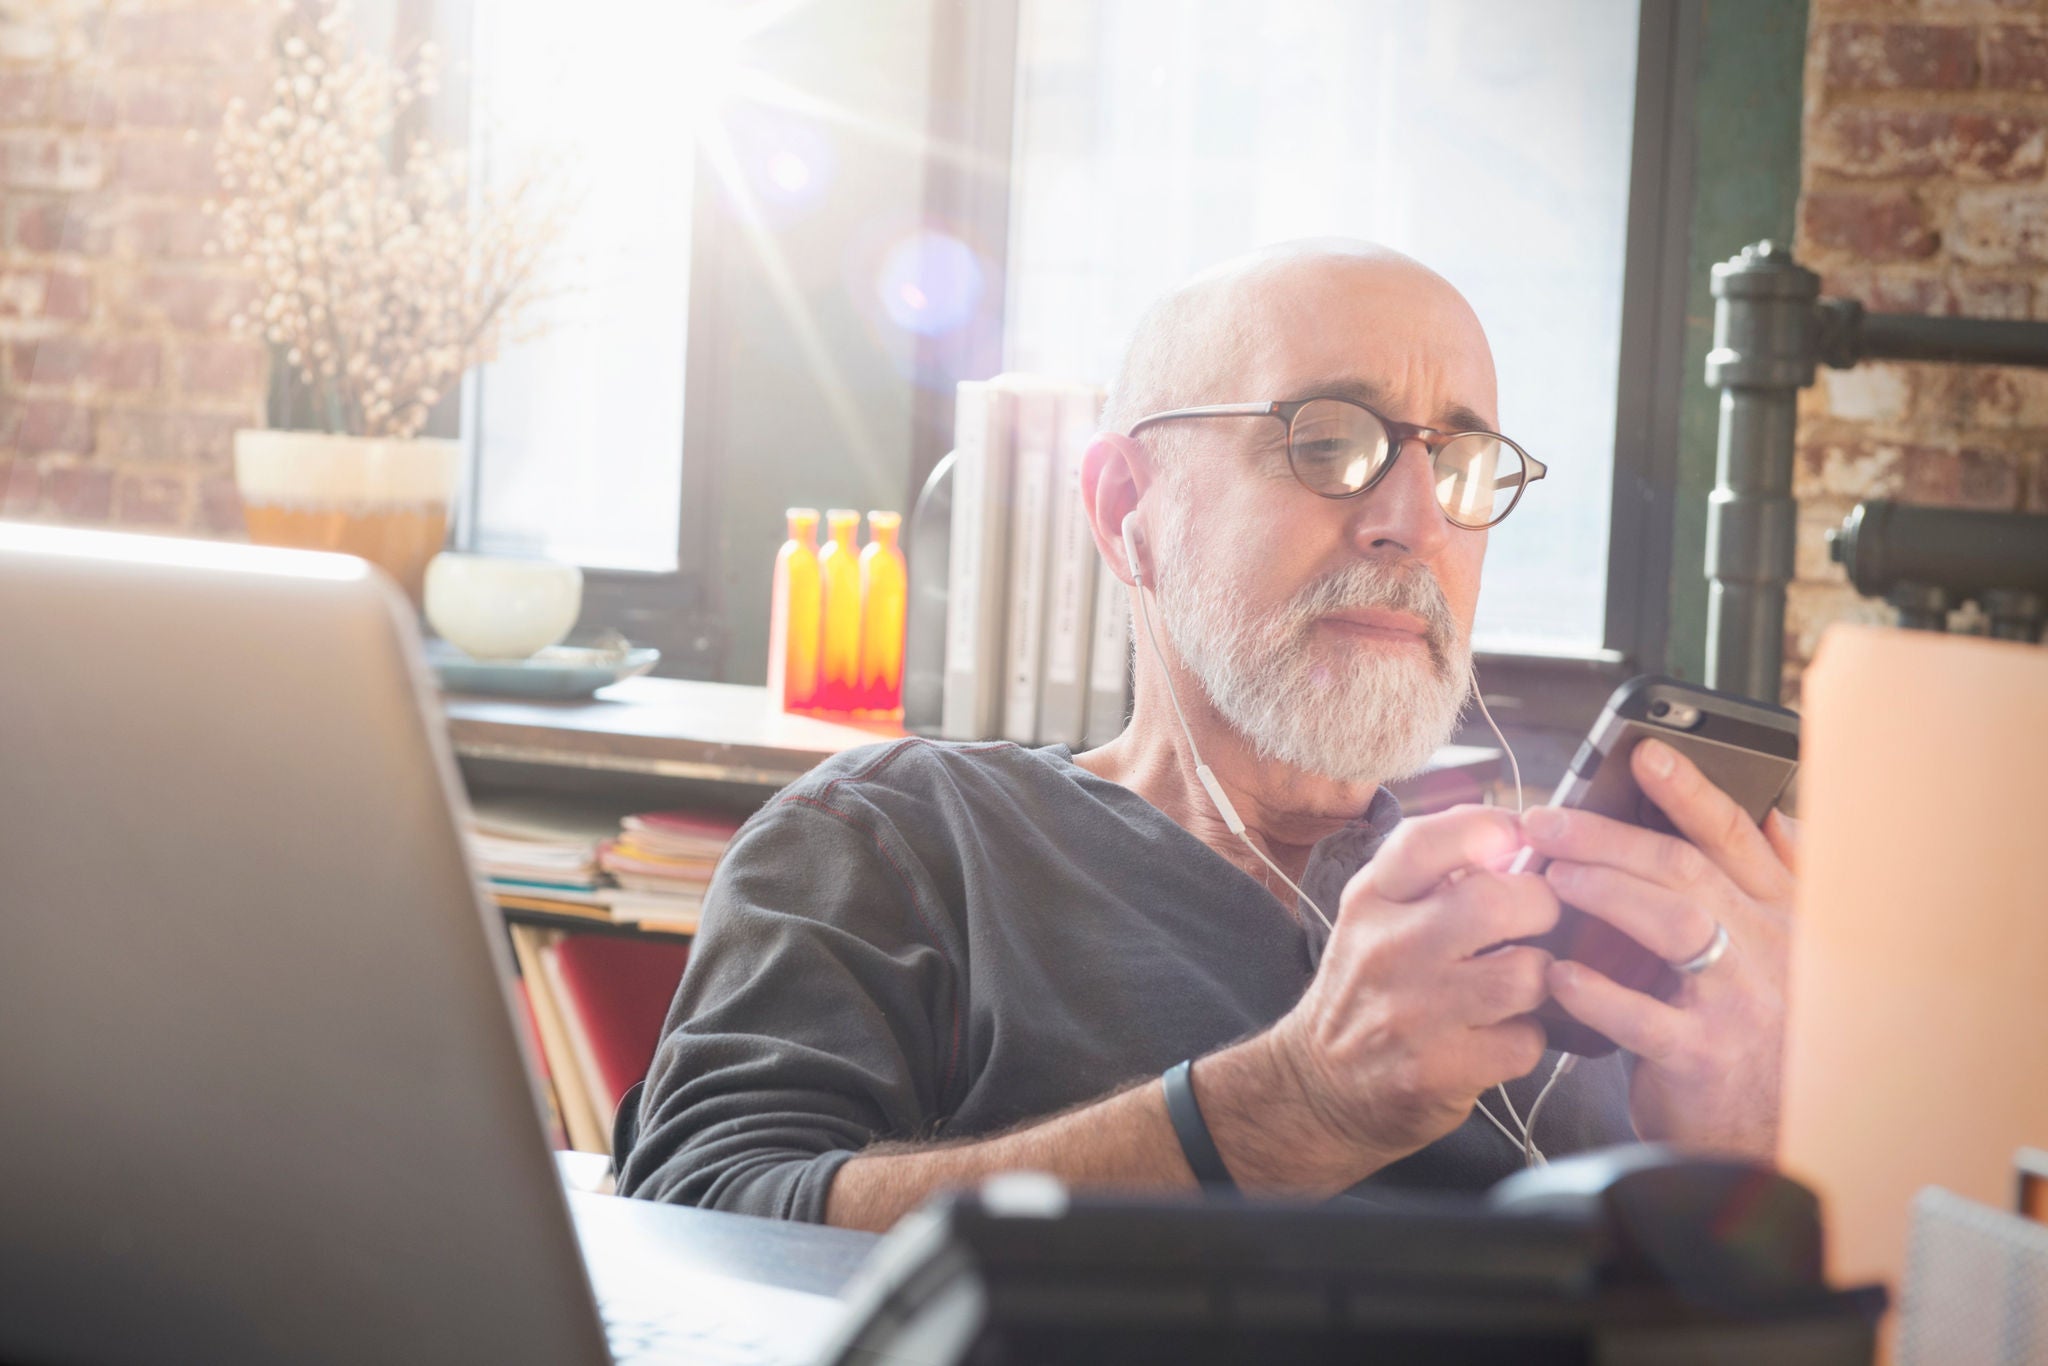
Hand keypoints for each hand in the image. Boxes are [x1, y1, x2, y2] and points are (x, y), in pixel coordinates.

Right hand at [1265, 805, 1559, 1181]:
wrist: (1316, 1085)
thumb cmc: (1365, 988)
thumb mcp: (1374, 917)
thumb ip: (1431, 873)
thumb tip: (1514, 834)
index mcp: (1372, 899)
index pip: (1432, 839)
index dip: (1491, 828)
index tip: (1517, 842)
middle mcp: (1388, 948)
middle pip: (1498, 901)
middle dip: (1541, 907)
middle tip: (1537, 921)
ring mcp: (1413, 1012)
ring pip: (1525, 974)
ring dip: (1540, 979)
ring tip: (1522, 982)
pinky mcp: (1438, 1070)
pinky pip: (1524, 1041)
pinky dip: (1525, 1038)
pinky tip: (1500, 1035)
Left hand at [1520, 737, 1797, 1158]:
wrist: (1773, 1133)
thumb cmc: (1757, 1033)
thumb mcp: (1778, 951)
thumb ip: (1774, 881)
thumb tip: (1772, 811)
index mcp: (1775, 915)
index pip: (1733, 837)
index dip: (1691, 791)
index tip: (1646, 753)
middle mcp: (1763, 949)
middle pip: (1686, 870)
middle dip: (1610, 836)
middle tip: (1546, 822)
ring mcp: (1736, 1004)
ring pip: (1674, 925)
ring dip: (1606, 894)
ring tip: (1550, 880)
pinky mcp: (1704, 1058)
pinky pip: (1645, 1017)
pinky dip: (1597, 992)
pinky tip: (1558, 975)